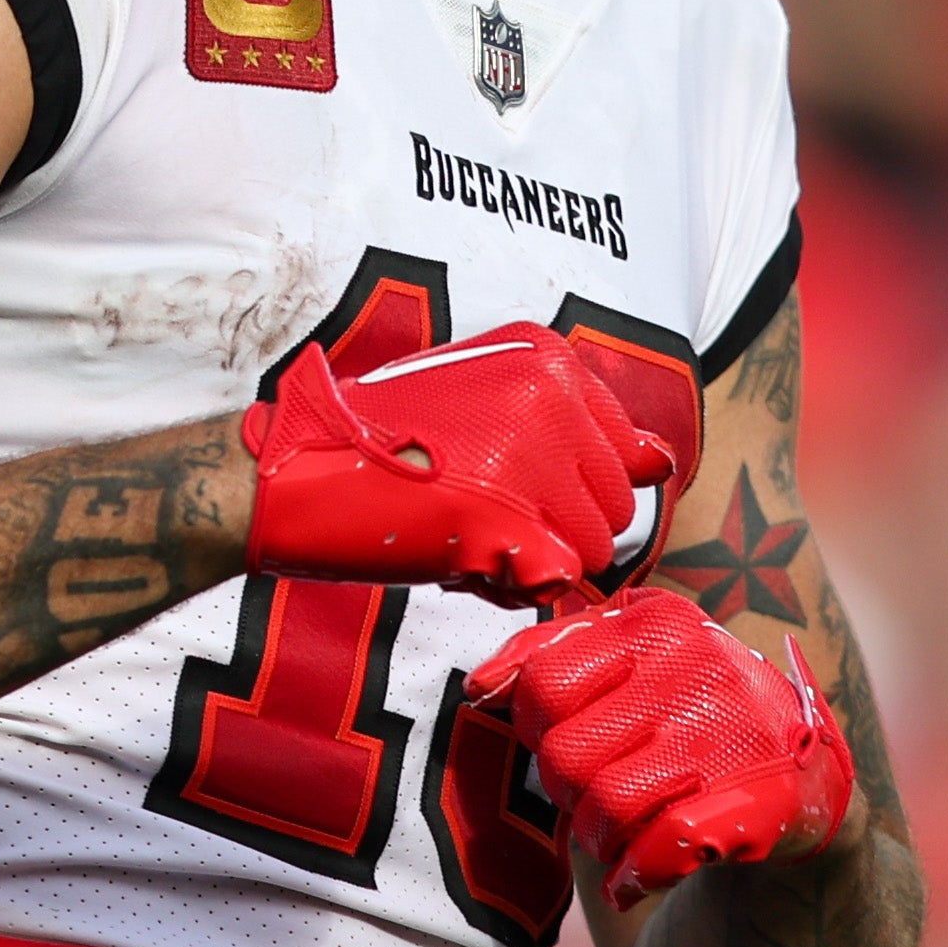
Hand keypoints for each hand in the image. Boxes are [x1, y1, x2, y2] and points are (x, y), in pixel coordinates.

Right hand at [233, 326, 680, 612]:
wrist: (288, 471)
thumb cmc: (377, 440)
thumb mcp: (480, 403)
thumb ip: (572, 428)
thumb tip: (659, 464)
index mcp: (544, 358)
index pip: (625, 451)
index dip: (573, 489)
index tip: (513, 487)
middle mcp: (547, 397)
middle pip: (614, 504)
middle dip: (559, 529)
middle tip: (480, 517)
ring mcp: (526, 456)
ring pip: (592, 548)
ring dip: (536, 561)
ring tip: (466, 536)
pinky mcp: (499, 516)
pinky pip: (556, 580)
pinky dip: (514, 587)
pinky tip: (461, 563)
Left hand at [471, 586, 853, 902]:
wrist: (803, 775)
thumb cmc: (691, 713)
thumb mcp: (628, 659)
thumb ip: (547, 657)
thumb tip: (481, 686)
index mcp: (657, 623)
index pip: (544, 685)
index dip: (538, 729)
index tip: (569, 738)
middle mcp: (700, 668)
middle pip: (566, 755)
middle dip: (569, 790)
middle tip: (601, 790)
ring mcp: (732, 735)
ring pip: (606, 807)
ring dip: (601, 837)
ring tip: (624, 829)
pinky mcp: (758, 802)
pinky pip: (661, 849)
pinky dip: (636, 875)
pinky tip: (640, 875)